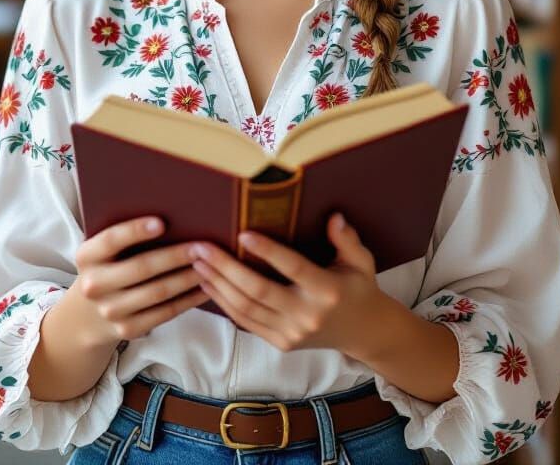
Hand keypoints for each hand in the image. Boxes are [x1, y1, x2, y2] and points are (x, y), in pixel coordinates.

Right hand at [74, 216, 206, 343]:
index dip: (135, 231)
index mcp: (87, 256)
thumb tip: (173, 216)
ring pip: (157, 292)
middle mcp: (94, 285)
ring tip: (209, 265)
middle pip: (141, 268)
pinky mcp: (127, 329)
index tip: (162, 222)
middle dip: (176, 256)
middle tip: (202, 246)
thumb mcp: (104, 251)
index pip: (111, 240)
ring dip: (187, 278)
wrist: (87, 315)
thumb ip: (126, 235)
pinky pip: (164, 313)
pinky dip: (188, 300)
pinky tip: (204, 288)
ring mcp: (110, 311)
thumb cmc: (108, 268)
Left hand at [187, 212, 385, 355]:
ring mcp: (291, 333)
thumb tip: (334, 217)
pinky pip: (246, 322)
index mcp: (327, 291)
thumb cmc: (359, 288)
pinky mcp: (280, 343)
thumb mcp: (361, 261)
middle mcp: (307, 315)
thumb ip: (346, 239)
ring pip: (245, 308)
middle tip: (201, 247)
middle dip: (225, 267)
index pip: (292, 268)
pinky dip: (224, 303)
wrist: (363, 332)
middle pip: (257, 290)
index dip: (267, 251)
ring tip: (197, 262)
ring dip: (217, 284)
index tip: (242, 233)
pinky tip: (209, 284)